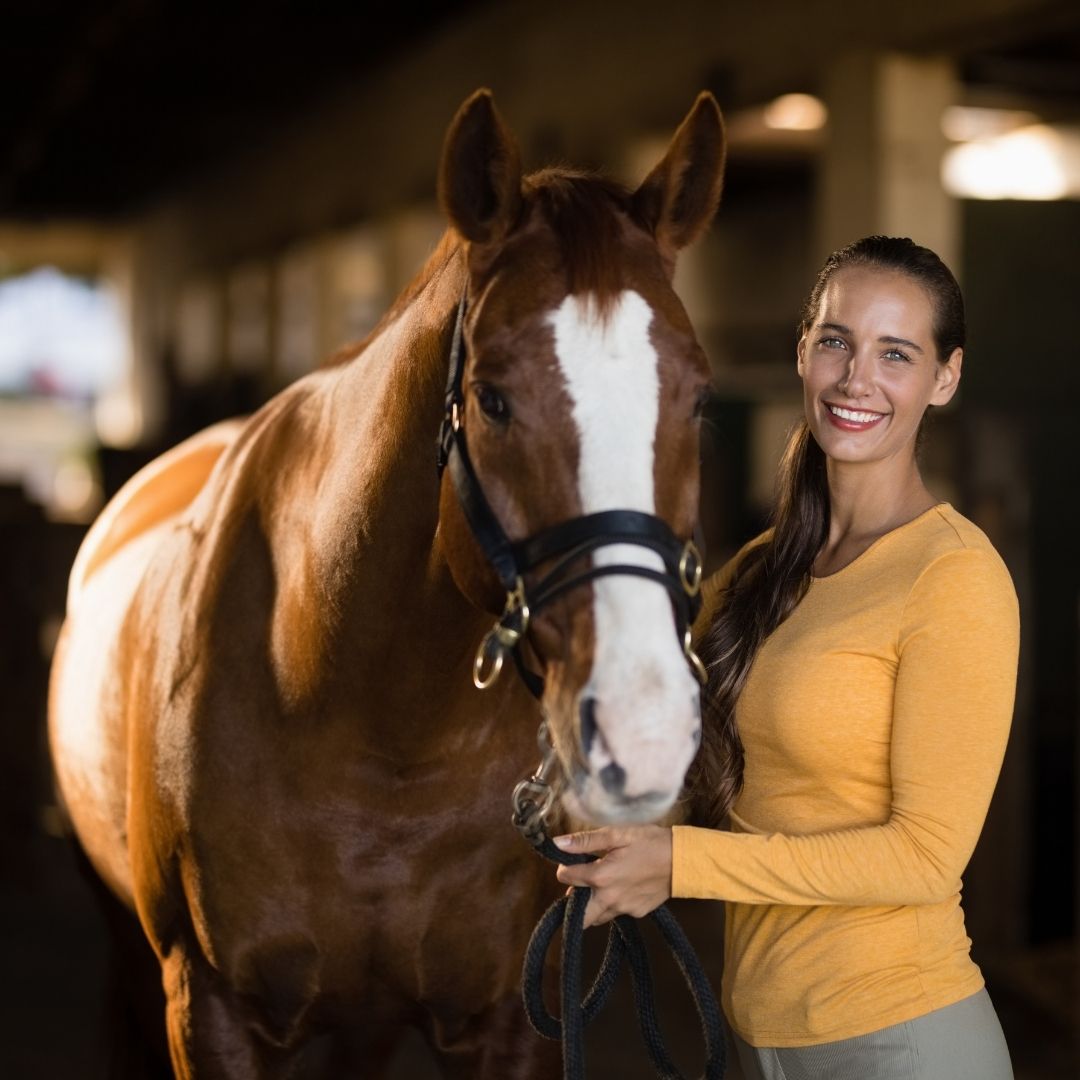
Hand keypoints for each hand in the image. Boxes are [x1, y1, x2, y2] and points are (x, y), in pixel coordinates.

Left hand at [553, 825, 672, 927]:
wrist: (682, 860)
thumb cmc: (649, 842)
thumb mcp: (617, 834)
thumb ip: (585, 841)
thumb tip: (558, 843)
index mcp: (601, 876)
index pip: (566, 878)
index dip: (565, 867)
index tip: (572, 860)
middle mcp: (609, 898)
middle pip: (579, 916)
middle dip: (574, 902)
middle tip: (581, 884)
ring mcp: (624, 909)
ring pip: (597, 916)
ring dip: (592, 904)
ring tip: (601, 884)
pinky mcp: (637, 913)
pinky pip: (617, 913)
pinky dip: (613, 903)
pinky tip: (622, 886)